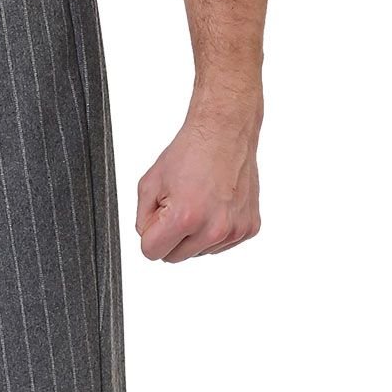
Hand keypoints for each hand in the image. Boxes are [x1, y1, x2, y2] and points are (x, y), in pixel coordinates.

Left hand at [135, 104, 262, 262]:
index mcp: (184, 217)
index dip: (150, 235)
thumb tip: (149, 239)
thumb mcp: (150, 183)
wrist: (224, 133)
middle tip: (178, 206)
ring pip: (198, 252)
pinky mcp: (248, 228)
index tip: (158, 218)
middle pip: (175, 257)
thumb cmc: (190, 153)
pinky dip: (213, 230)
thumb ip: (142, 219)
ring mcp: (234, 230)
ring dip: (194, 234)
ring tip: (198, 202)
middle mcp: (213, 228)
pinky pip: (219, 245)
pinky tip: (214, 205)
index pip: (152, 253)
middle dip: (171, 236)